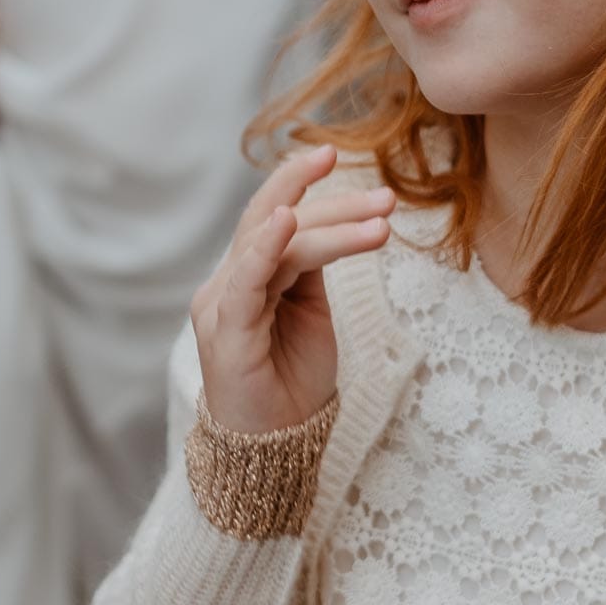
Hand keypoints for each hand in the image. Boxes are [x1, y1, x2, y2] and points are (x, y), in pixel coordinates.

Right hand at [191, 146, 395, 432]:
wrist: (273, 449)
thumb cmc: (292, 384)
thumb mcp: (310, 315)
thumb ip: (309, 272)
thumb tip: (331, 226)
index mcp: (248, 276)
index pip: (275, 217)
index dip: (301, 184)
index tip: (337, 154)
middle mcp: (229, 283)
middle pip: (272, 219)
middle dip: (321, 194)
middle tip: (382, 189)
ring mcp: (223, 305)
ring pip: (274, 245)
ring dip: (331, 227)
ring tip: (382, 219)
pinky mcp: (226, 333)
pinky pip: (245, 281)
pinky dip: (265, 248)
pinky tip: (289, 223)